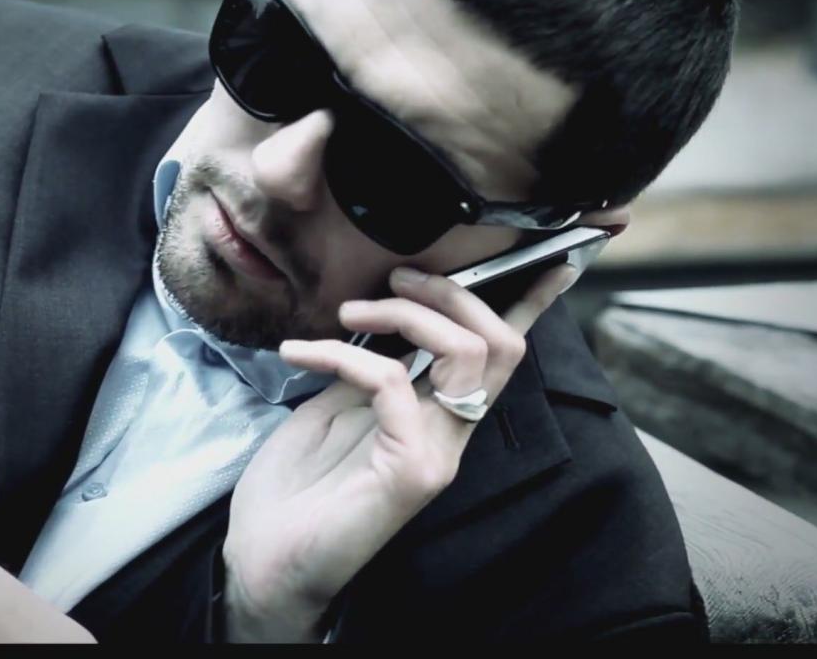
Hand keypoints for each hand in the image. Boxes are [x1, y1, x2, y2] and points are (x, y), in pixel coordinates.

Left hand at [222, 262, 577, 641]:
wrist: (262, 560)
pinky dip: (346, 354)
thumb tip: (388, 313)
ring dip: (406, 314)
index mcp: (440, 416)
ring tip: (349, 311)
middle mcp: (451, 436)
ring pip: (468, 354)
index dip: (532, 303)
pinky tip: (301, 354)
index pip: (499, 356)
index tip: (555, 256)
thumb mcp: (337, 406)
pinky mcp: (411, 473)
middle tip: (394, 279)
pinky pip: (394, 382)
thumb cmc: (295, 488)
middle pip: (500, 344)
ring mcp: (438, 455)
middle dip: (452, 292)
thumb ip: (374, 366)